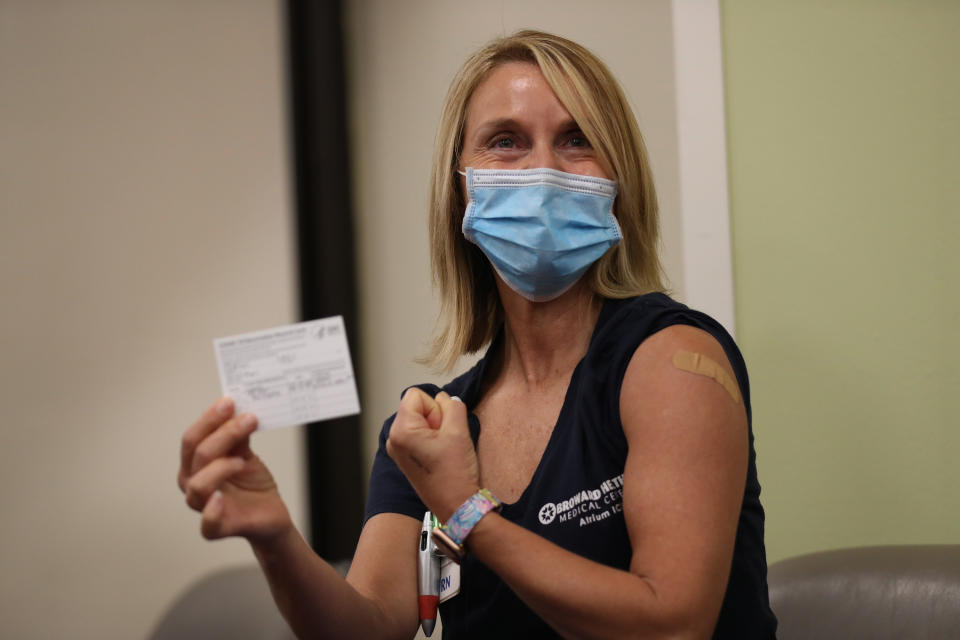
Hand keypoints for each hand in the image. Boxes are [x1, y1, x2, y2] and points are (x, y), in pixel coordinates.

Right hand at [178, 397, 291, 544]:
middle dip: (222, 433)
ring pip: (198, 484)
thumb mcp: (245, 454)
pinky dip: (211, 512)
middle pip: (197, 455)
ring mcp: (203, 506)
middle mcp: (193, 483)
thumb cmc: (252, 483)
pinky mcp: (218, 527)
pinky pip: (207, 525)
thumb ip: (237, 435)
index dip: (209, 419)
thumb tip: (238, 408)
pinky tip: (221, 498)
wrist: (270, 512)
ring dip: (221, 467)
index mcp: (195, 464)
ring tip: (242, 460)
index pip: (192, 438)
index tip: (230, 402)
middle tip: (248, 419)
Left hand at [386, 390, 479, 520]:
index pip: (416, 395)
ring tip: (443, 449)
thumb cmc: (454, 474)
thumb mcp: (458, 430)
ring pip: (420, 420)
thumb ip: (452, 405)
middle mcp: (393, 439)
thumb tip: (446, 398)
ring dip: (436, 428)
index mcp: (400, 431)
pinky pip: (419, 433)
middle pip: (416, 407)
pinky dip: (432, 438)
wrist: (457, 506)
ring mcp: (398, 449)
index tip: (442, 429)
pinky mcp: (405, 457)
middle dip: (435, 418)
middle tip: (445, 441)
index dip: (435, 407)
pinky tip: (440, 454)